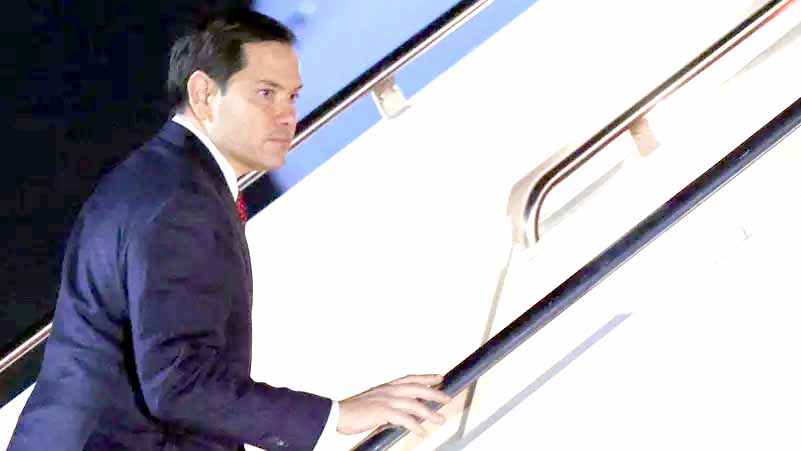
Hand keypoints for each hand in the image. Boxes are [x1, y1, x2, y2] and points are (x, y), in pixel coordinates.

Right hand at [337, 374, 451, 435]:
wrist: (336, 413)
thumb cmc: (353, 410)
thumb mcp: (373, 401)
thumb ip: (388, 404)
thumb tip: (402, 413)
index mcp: (386, 387)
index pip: (410, 378)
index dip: (426, 377)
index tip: (439, 377)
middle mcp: (388, 391)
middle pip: (417, 388)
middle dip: (434, 393)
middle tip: (447, 398)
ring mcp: (386, 401)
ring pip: (414, 404)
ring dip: (429, 412)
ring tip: (440, 419)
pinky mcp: (382, 412)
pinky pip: (404, 419)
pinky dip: (415, 425)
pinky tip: (422, 431)